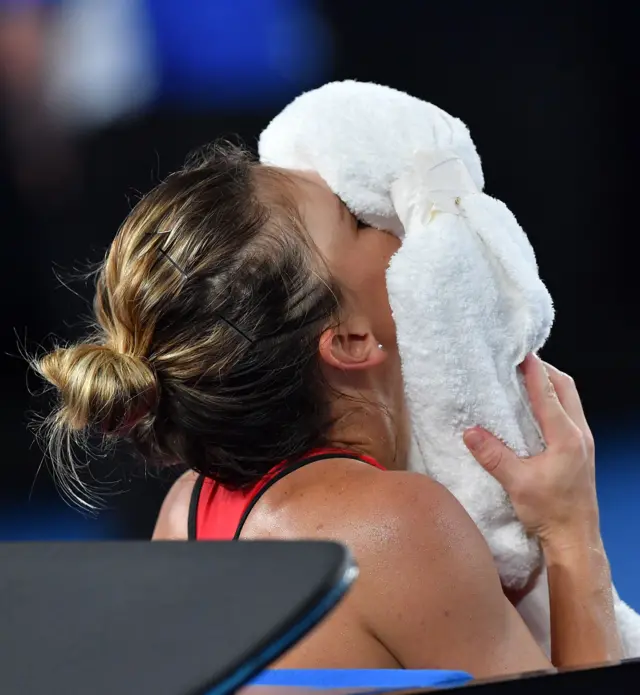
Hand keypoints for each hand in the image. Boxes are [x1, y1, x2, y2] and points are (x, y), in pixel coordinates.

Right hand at [463, 354, 598, 547]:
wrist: (575, 538)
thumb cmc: (550, 512)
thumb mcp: (517, 483)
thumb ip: (493, 455)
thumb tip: (470, 432)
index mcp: (566, 437)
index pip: (548, 394)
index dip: (534, 371)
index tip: (520, 353)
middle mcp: (579, 434)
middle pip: (566, 388)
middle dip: (545, 371)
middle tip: (521, 362)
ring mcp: (583, 443)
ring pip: (570, 401)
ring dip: (551, 386)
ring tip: (527, 379)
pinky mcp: (581, 452)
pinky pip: (570, 415)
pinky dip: (554, 402)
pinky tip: (536, 409)